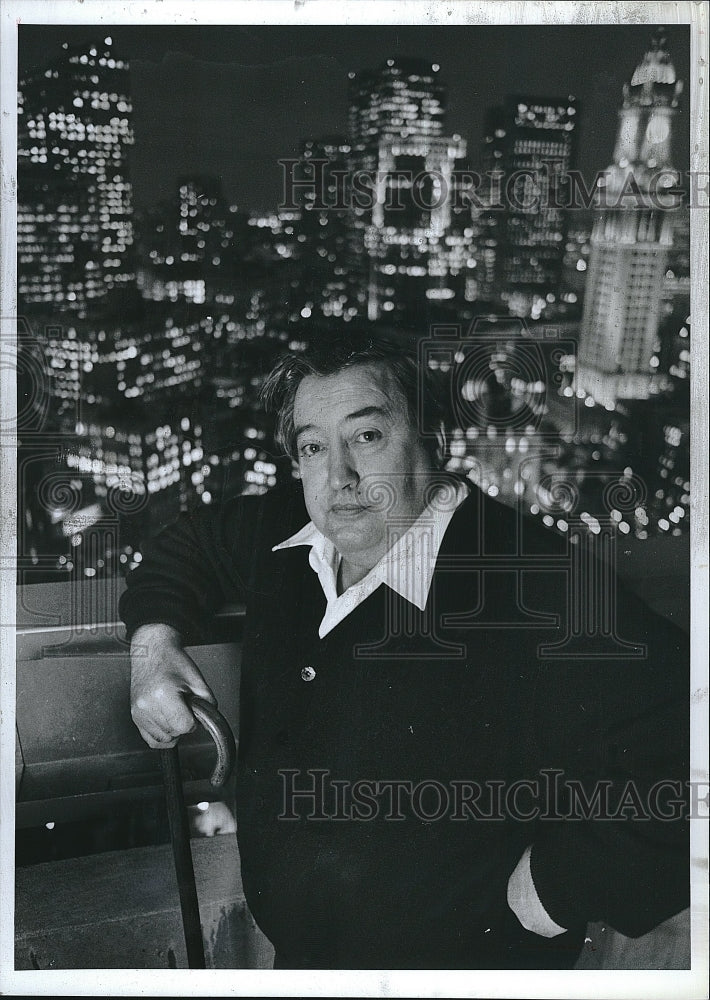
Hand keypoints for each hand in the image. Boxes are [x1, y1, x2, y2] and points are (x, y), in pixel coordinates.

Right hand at [130, 623, 216, 748]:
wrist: (151, 651)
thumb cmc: (171, 660)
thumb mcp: (196, 679)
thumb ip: (207, 702)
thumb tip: (207, 721)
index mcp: (163, 695)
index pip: (184, 726)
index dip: (194, 720)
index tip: (192, 710)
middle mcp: (147, 706)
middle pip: (174, 733)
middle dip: (183, 723)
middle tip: (183, 705)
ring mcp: (138, 712)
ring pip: (164, 739)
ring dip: (173, 730)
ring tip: (174, 709)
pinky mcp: (135, 716)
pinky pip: (152, 740)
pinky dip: (163, 735)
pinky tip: (167, 721)